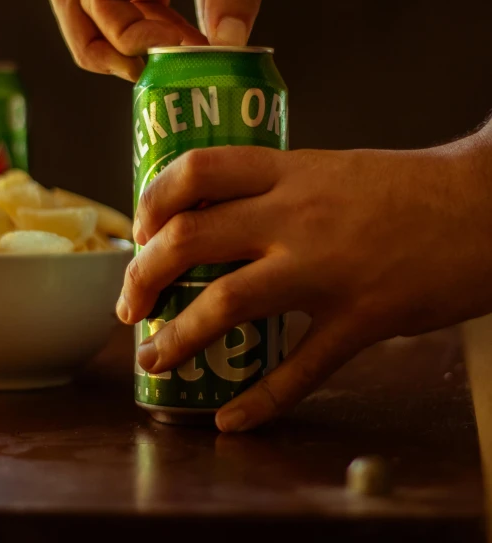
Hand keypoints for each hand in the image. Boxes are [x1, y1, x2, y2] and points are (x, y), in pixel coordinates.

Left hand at [119, 134, 491, 431]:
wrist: (483, 205)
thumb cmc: (412, 187)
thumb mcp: (335, 169)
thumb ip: (283, 190)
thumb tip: (230, 213)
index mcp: (291, 171)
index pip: (196, 169)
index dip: (153, 199)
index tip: (141, 228)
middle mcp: (296, 215)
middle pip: (190, 238)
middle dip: (144, 274)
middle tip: (132, 302)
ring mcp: (325, 268)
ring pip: (225, 302)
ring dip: (177, 337)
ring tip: (154, 357)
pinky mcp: (361, 318)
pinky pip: (299, 369)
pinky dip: (259, 401)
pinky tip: (232, 418)